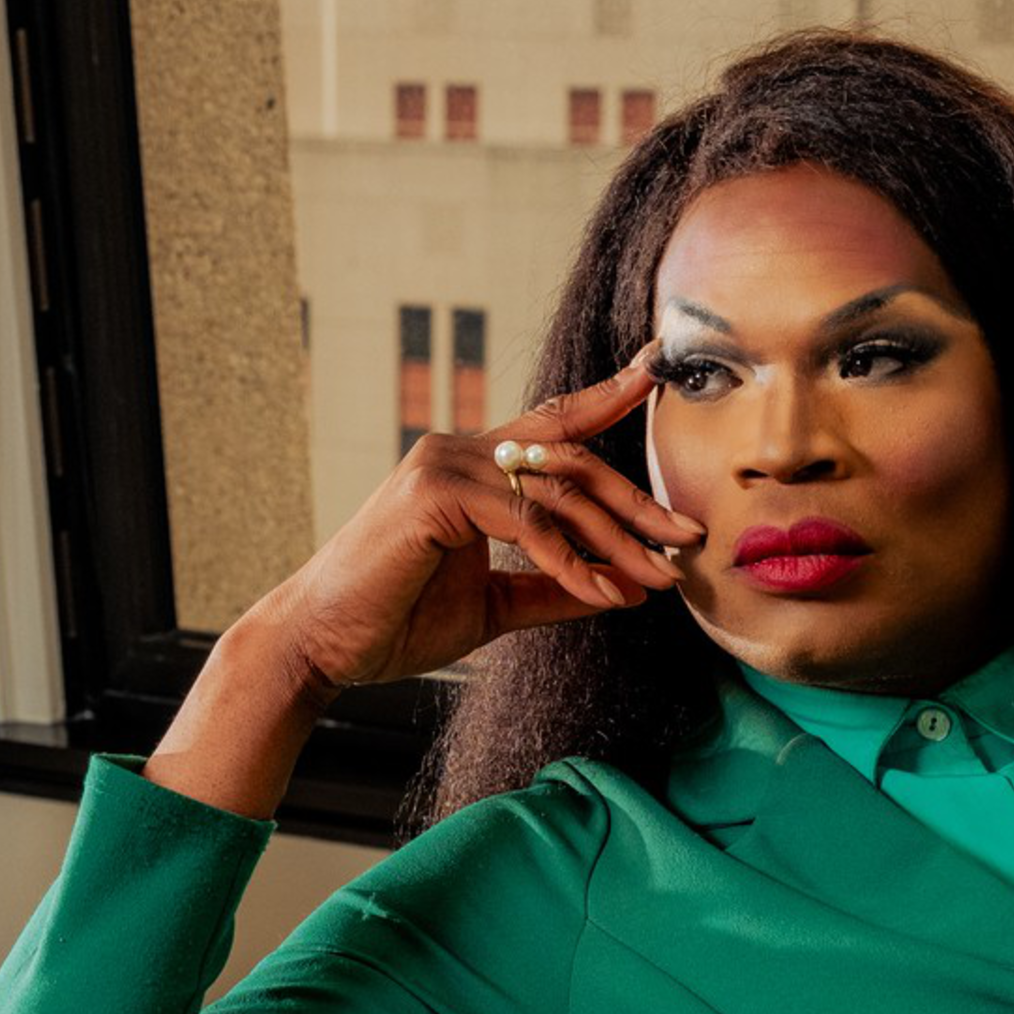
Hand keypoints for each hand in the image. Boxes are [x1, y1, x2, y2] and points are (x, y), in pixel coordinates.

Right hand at [245, 344, 705, 706]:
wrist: (325, 646)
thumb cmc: (397, 621)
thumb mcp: (495, 603)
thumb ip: (552, 586)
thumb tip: (619, 586)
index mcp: (473, 467)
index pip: (552, 424)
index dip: (606, 396)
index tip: (655, 367)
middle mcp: (459, 450)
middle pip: (572, 459)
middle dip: (636, 501)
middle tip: (688, 536)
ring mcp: (444, 463)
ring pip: (557, 490)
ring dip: (616, 538)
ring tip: (657, 578)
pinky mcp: (433, 492)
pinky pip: (526, 521)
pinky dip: (570, 559)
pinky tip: (602, 591)